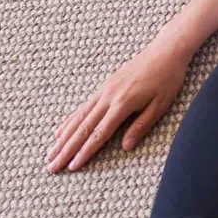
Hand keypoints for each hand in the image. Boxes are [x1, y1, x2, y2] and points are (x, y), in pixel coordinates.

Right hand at [46, 38, 193, 171]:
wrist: (165, 50)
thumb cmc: (167, 78)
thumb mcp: (161, 104)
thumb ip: (141, 126)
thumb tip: (125, 148)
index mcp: (123, 103)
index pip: (99, 133)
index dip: (85, 152)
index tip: (71, 167)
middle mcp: (108, 97)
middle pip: (83, 128)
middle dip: (66, 150)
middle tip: (51, 167)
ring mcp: (104, 90)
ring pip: (78, 118)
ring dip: (63, 138)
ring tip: (49, 154)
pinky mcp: (104, 86)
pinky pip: (83, 107)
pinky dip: (69, 121)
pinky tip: (59, 131)